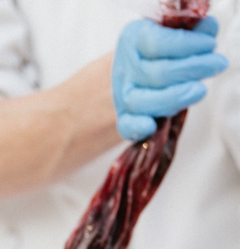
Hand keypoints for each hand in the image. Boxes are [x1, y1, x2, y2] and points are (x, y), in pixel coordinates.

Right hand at [112, 16, 227, 140]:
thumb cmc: (159, 50)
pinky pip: (126, 126)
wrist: (134, 69)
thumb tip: (209, 28)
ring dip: (175, 98)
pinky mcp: (124, 117)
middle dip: (191, 70)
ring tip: (200, 90)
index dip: (187, 45)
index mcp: (135, 38)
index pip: (159, 43)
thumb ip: (191, 30)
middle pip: (157, 74)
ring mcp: (123, 95)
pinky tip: (151, 126)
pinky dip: (137, 128)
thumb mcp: (172, 31)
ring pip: (144, 102)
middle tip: (216, 65)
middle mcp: (125, 67)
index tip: (210, 44)